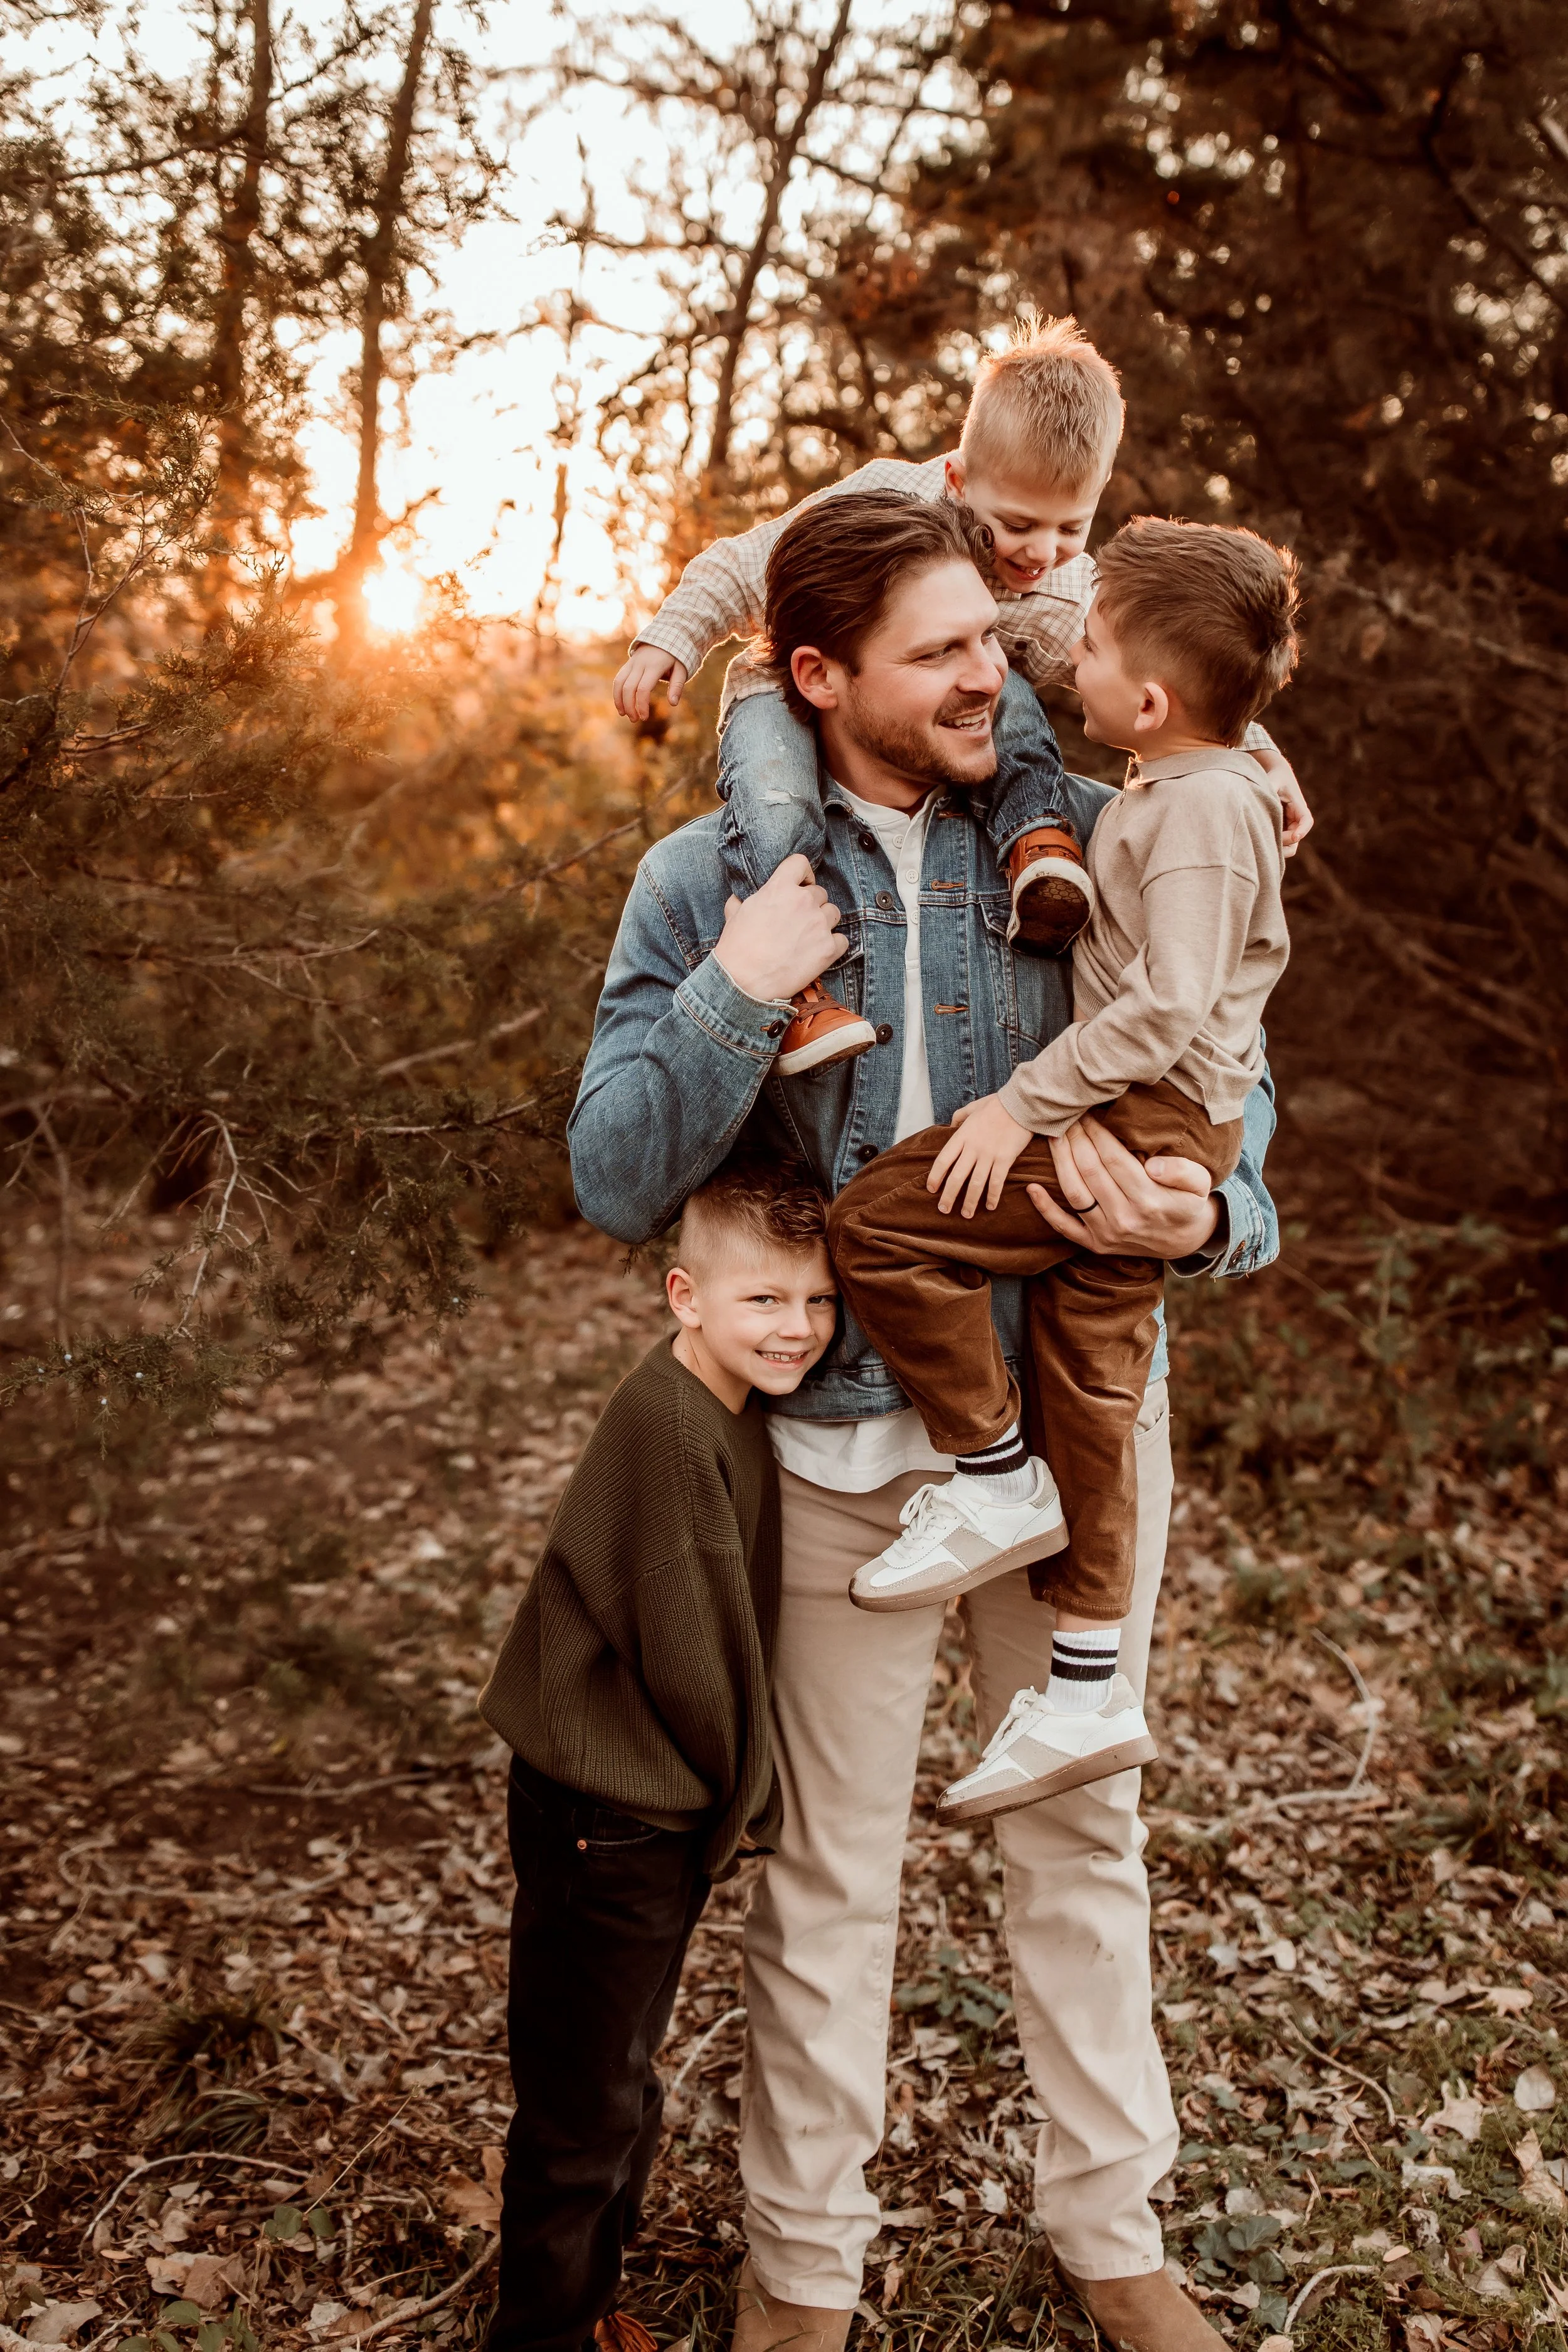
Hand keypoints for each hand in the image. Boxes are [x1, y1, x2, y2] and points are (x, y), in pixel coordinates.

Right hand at [613, 644, 688, 720]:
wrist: (665, 636)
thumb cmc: (676, 656)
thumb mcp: (682, 669)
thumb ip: (677, 686)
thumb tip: (673, 703)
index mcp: (654, 666)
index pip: (643, 689)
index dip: (641, 705)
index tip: (644, 717)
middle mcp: (640, 664)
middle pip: (629, 688)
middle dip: (629, 706)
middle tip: (635, 720)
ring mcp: (632, 663)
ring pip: (619, 683)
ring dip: (619, 701)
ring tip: (624, 714)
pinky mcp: (627, 664)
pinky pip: (618, 679)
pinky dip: (617, 693)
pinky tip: (620, 705)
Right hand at [712, 853, 846, 1001]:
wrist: (743, 982)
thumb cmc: (736, 949)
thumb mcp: (734, 916)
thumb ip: (741, 902)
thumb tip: (737, 900)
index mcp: (780, 888)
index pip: (801, 863)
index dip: (803, 874)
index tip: (801, 885)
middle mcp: (803, 901)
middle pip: (820, 892)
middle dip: (811, 905)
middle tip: (799, 921)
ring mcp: (818, 924)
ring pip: (833, 913)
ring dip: (824, 922)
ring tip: (809, 937)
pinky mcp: (828, 948)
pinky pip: (842, 940)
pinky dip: (833, 945)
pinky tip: (819, 952)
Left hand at [927, 1094, 1034, 1217]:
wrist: (1021, 1104)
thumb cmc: (998, 1105)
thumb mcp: (974, 1107)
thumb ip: (959, 1116)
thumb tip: (950, 1124)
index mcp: (962, 1136)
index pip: (942, 1161)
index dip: (935, 1177)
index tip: (931, 1189)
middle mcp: (972, 1148)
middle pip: (956, 1177)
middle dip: (948, 1197)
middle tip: (943, 1210)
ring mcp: (988, 1155)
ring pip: (975, 1184)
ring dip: (969, 1202)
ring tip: (966, 1215)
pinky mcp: (1005, 1159)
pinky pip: (996, 1183)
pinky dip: (992, 1196)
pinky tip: (990, 1206)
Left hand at [1024, 1114, 1220, 1256]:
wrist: (1186, 1242)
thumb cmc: (1190, 1202)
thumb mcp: (1201, 1184)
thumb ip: (1182, 1171)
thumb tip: (1153, 1165)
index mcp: (1149, 1200)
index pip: (1113, 1159)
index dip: (1097, 1133)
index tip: (1088, 1113)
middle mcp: (1124, 1219)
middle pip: (1090, 1171)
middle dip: (1076, 1139)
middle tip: (1067, 1117)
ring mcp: (1106, 1234)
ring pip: (1074, 1193)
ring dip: (1059, 1162)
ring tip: (1053, 1136)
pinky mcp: (1095, 1245)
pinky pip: (1064, 1227)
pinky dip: (1045, 1209)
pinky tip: (1031, 1188)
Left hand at [1257, 746, 1312, 856]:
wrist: (1276, 776)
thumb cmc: (1275, 777)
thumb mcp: (1272, 780)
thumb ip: (1269, 788)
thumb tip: (1259, 798)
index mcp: (1299, 807)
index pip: (1306, 821)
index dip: (1302, 830)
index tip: (1294, 836)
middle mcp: (1297, 819)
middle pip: (1296, 839)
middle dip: (1284, 843)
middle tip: (1266, 839)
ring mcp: (1290, 827)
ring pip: (1289, 845)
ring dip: (1277, 847)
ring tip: (1260, 841)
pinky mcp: (1282, 831)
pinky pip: (1280, 844)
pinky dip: (1272, 846)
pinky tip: (1258, 840)